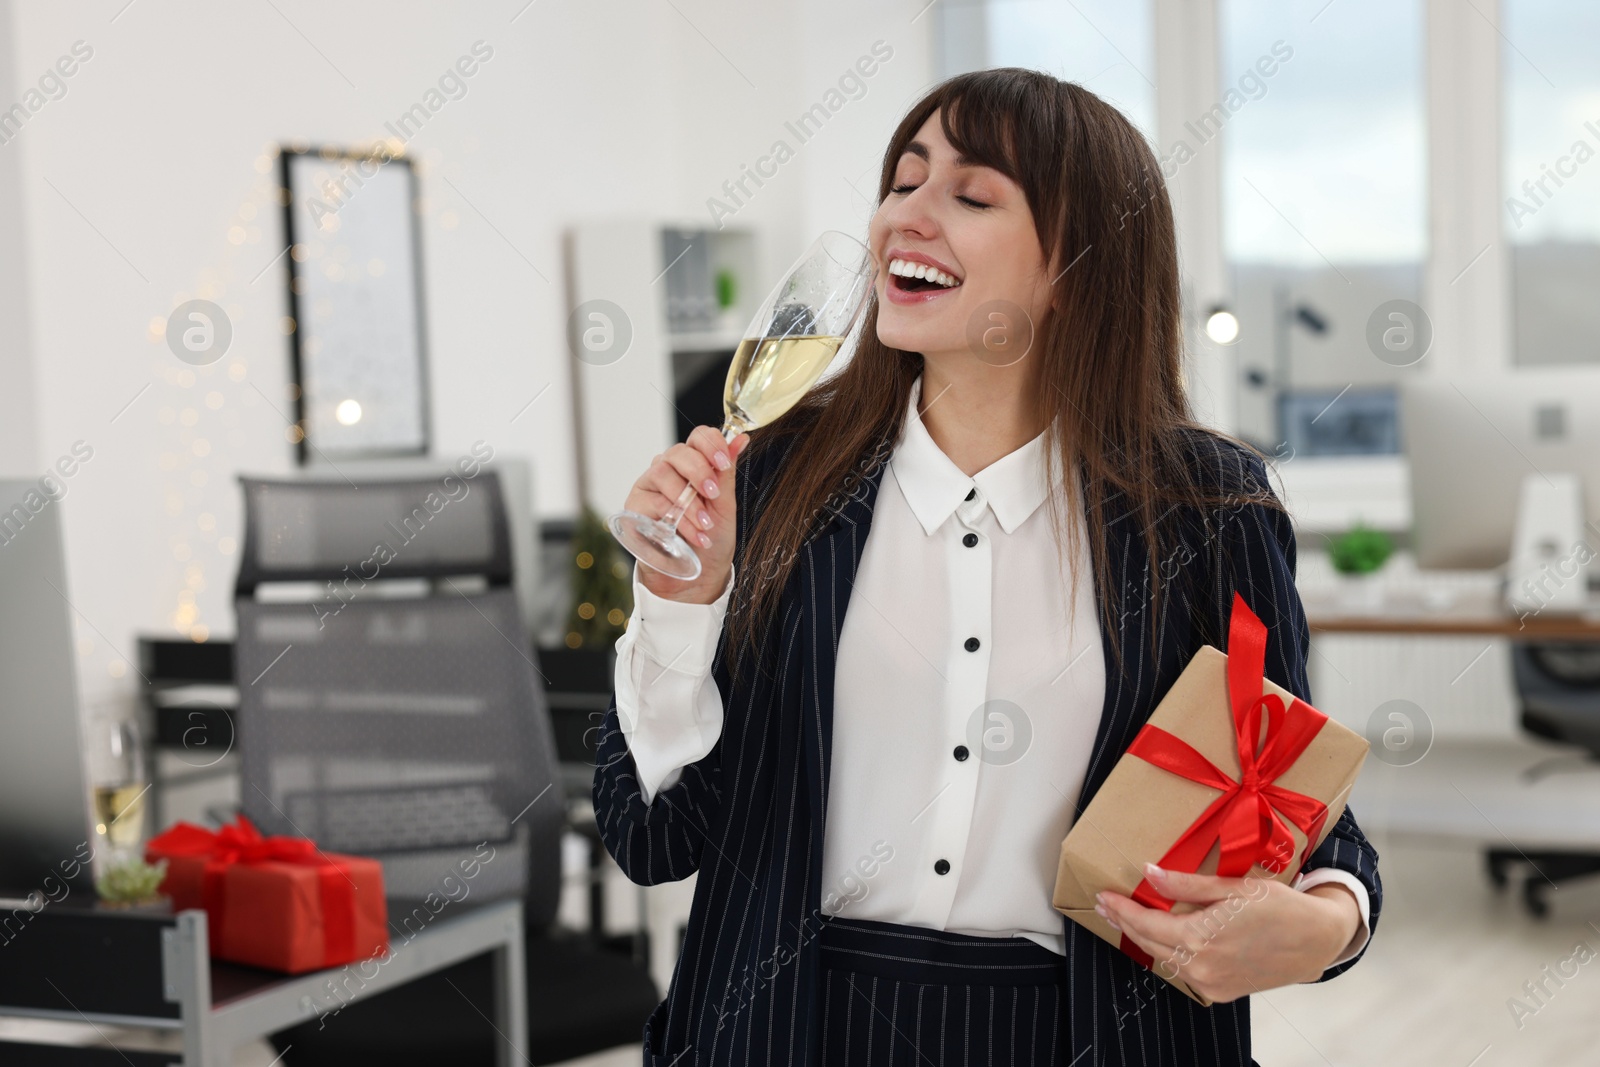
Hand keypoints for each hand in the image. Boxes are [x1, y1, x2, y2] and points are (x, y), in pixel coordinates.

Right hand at [623, 426, 749, 604]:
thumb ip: (726, 473)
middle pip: (677, 452)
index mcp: (692, 464)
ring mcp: (649, 486)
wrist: (697, 575)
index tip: (724, 462)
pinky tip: (697, 535)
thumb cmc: (711, 538)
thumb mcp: (725, 505)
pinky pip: (655, 503)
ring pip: (662, 474)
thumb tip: (741, 439)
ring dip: (689, 500)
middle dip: (699, 470)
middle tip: (714, 493)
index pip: (697, 437)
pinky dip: (680, 520)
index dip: (710, 443)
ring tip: (706, 524)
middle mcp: (668, 470)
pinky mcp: (635, 507)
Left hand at [1094, 863, 1361, 1003]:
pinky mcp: (1221, 992)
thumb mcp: (1233, 887)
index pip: (1146, 923)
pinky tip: (1161, 937)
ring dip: (1144, 937)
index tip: (1103, 896)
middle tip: (1106, 905)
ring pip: (1165, 958)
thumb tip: (1150, 873)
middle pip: (1149, 943)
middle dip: (1125, 922)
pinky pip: (1184, 971)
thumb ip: (1187, 884)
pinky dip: (1169, 953)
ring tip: (1126, 918)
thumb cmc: (1281, 908)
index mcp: (1201, 938)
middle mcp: (1201, 967)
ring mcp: (1211, 984)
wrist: (1319, 940)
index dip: (1122, 909)